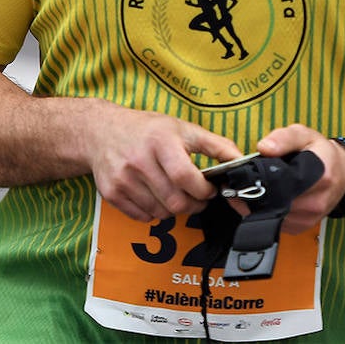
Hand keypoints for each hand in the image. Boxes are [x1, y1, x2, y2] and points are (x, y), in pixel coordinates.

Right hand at [86, 105, 241, 223]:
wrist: (101, 131)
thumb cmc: (148, 130)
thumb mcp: (183, 128)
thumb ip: (216, 145)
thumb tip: (243, 161)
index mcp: (160, 142)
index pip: (185, 177)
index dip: (203, 190)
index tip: (210, 190)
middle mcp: (139, 161)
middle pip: (175, 201)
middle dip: (194, 205)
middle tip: (198, 198)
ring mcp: (123, 179)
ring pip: (161, 213)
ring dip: (175, 209)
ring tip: (177, 194)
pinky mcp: (112, 193)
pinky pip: (143, 217)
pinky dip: (155, 213)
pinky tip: (156, 196)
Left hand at [255, 124, 344, 234]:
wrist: (340, 172)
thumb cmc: (320, 153)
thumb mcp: (305, 135)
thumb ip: (284, 138)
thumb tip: (264, 148)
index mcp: (319, 177)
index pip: (282, 183)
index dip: (262, 178)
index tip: (252, 171)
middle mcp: (315, 202)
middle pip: (273, 202)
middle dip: (257, 190)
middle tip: (251, 177)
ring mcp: (308, 218)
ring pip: (271, 214)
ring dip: (261, 202)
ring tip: (262, 185)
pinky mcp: (300, 227)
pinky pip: (275, 222)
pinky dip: (268, 210)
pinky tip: (270, 196)